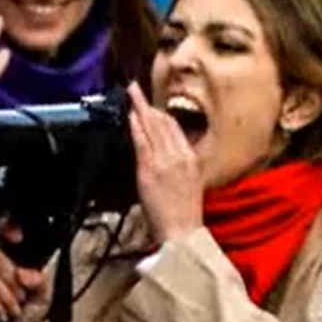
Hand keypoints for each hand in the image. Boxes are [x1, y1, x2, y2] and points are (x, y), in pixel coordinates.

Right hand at [0, 233, 48, 321]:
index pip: (0, 233)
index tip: (17, 237)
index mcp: (6, 262)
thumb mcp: (41, 302)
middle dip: (11, 280)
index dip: (6, 228)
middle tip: (20, 299)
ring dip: (4, 296)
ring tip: (12, 311)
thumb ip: (41, 283)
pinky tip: (1, 316)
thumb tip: (25, 273)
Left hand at [127, 82, 203, 242]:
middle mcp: (179, 155)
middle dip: (148, 105)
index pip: (176, 129)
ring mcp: (164, 160)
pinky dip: (136, 126)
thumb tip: (170, 152)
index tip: (153, 104)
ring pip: (152, 127)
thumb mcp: (191, 183)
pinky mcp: (149, 169)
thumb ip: (181, 165)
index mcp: (191, 158)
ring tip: (132, 94)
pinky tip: (131, 115)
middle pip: (163, 123)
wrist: (182, 232)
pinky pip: (142, 142)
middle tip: (136, 89)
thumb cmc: (185, 213)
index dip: (162, 113)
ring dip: (140, 108)